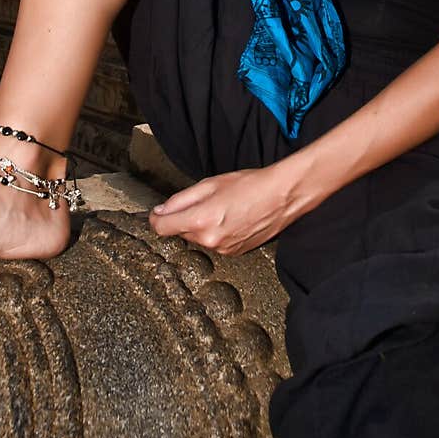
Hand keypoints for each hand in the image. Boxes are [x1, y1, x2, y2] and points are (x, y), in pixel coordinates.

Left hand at [147, 163, 298, 256]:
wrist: (282, 196)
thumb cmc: (250, 185)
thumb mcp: (210, 184)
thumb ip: (181, 199)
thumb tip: (161, 210)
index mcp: (201, 220)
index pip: (162, 227)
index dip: (156, 218)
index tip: (157, 212)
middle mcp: (210, 240)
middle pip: (181, 232)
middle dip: (185, 218)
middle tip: (203, 201)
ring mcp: (223, 250)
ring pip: (198, 238)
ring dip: (202, 226)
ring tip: (223, 208)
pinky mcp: (234, 253)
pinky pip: (214, 243)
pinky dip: (216, 233)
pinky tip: (232, 218)